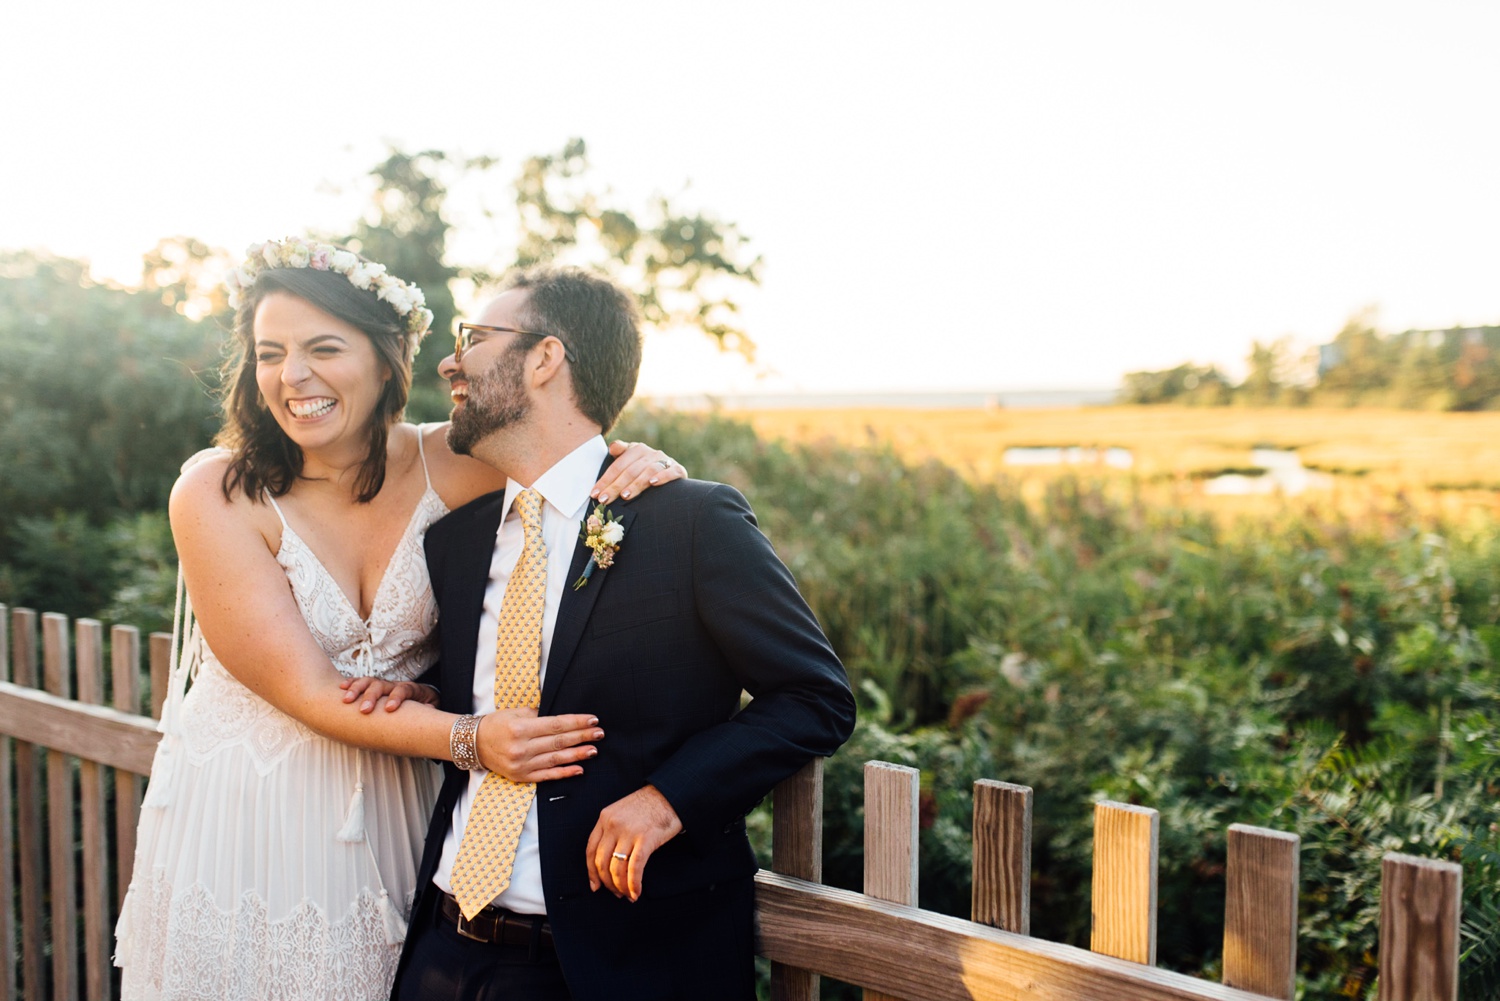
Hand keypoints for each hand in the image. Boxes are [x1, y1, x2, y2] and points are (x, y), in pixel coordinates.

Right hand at [340, 676, 439, 712]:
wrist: (422, 695)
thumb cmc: (425, 703)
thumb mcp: (432, 705)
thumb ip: (430, 708)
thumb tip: (428, 710)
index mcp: (410, 689)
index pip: (402, 690)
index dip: (396, 698)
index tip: (389, 709)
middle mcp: (394, 685)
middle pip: (381, 685)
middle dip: (371, 696)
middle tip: (364, 710)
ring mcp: (383, 685)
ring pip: (369, 682)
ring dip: (357, 689)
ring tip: (346, 699)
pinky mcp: (374, 687)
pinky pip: (361, 682)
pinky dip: (352, 683)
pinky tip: (341, 688)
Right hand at [477, 708, 602, 782]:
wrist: (473, 743)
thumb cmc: (496, 724)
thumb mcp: (515, 713)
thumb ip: (539, 715)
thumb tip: (563, 719)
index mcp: (521, 729)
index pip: (556, 725)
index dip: (576, 723)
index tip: (593, 720)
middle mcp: (521, 748)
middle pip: (559, 742)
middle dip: (582, 737)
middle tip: (599, 734)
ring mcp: (521, 764)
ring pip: (556, 759)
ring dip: (577, 754)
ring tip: (593, 750)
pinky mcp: (521, 776)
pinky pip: (547, 775)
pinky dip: (564, 773)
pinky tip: (579, 769)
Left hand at [585, 785, 683, 900]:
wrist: (671, 794)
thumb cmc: (649, 805)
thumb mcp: (622, 812)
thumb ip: (612, 831)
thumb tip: (609, 860)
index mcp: (604, 817)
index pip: (591, 850)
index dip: (592, 872)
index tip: (595, 886)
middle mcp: (613, 825)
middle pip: (602, 862)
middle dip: (608, 883)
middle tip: (616, 893)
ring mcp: (629, 832)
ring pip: (617, 868)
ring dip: (621, 887)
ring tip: (628, 895)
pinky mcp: (645, 839)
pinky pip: (634, 868)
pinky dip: (634, 884)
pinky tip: (636, 892)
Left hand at [592, 440, 686, 503]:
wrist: (672, 475)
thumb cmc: (644, 471)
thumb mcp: (630, 462)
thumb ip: (620, 454)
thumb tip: (612, 448)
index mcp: (636, 449)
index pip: (617, 465)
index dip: (605, 480)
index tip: (595, 494)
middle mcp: (651, 453)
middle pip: (630, 470)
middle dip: (615, 486)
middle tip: (605, 500)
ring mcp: (665, 460)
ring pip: (648, 471)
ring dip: (636, 484)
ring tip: (624, 496)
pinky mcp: (678, 470)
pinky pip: (670, 472)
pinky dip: (662, 477)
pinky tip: (653, 483)